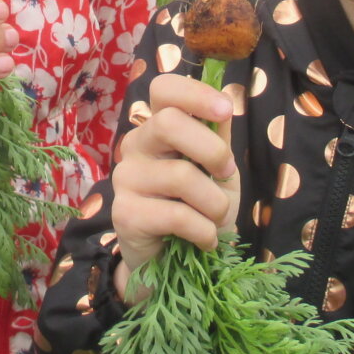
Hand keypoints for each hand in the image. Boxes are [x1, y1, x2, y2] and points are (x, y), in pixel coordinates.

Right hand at [111, 73, 242, 297]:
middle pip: (170, 123)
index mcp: (158, 127)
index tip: (225, 111)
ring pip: (181, 175)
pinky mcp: (124, 213)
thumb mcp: (217, 171)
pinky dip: (204, 231)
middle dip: (212, 150)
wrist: (173, 264)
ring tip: (216, 220)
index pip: (164, 89)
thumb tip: (229, 100)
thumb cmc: (197, 209)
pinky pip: (177, 215)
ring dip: (215, 204)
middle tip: (226, 174)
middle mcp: (135, 146)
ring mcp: (125, 178)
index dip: (195, 93)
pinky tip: (206, 240)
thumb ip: (219, 137)